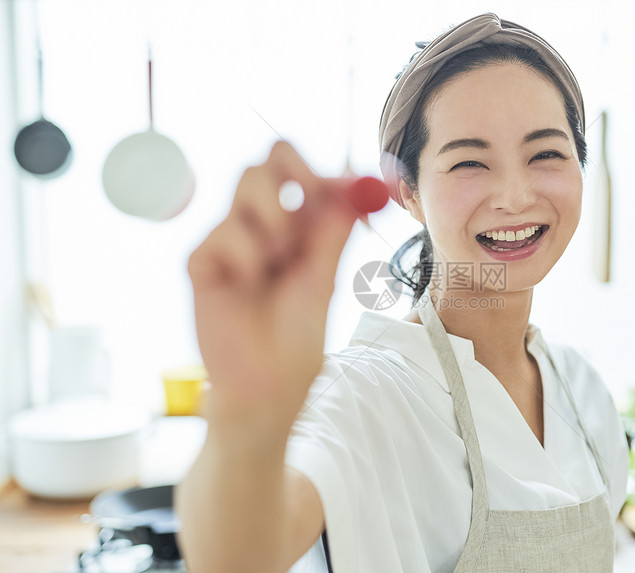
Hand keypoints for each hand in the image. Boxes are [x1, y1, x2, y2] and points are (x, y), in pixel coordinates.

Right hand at [187, 141, 362, 429]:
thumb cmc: (298, 334)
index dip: (324, 169)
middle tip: (310, 193)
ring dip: (273, 219)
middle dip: (294, 170)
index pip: (301, 173)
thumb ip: (334, 230)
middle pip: (266, 163)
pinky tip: (244, 285)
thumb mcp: (324, 276)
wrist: (268, 381)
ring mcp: (230, 238)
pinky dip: (244, 256)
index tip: (347, 182)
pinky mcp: (202, 259)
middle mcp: (263, 224)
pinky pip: (223, 231)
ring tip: (276, 264)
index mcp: (297, 226)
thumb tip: (359, 185)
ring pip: (247, 184)